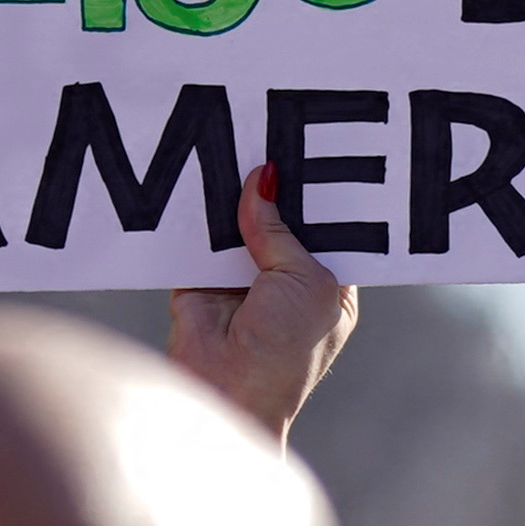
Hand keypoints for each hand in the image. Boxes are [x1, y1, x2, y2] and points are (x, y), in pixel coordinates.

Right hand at [167, 166, 355, 441]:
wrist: (228, 392)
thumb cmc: (286, 353)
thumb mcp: (305, 281)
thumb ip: (281, 230)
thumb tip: (263, 178)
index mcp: (326, 284)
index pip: (325, 227)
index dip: (317, 193)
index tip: (312, 149)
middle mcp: (285, 279)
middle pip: (280, 218)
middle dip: (274, 186)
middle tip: (269, 133)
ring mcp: (241, 278)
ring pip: (238, 223)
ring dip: (234, 195)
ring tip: (236, 141)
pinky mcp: (199, 279)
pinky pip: (198, 236)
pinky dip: (198, 212)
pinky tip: (203, 174)